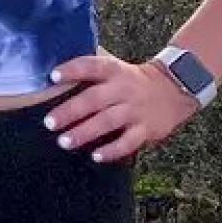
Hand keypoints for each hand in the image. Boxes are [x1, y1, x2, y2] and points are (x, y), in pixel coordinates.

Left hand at [43, 53, 199, 163]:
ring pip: (107, 122)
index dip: (72, 70)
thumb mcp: (114, 67)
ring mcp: (135, 110)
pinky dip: (112, 150)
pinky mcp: (146, 129)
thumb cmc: (130, 79)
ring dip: (84, 132)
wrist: (173, 89)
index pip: (91, 66)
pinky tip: (95, 156)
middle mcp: (123, 89)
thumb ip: (89, 70)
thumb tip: (52, 75)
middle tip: (49, 123)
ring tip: (63, 142)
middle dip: (70, 111)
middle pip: (94, 99)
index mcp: (113, 70)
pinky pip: (128, 142)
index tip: (53, 76)